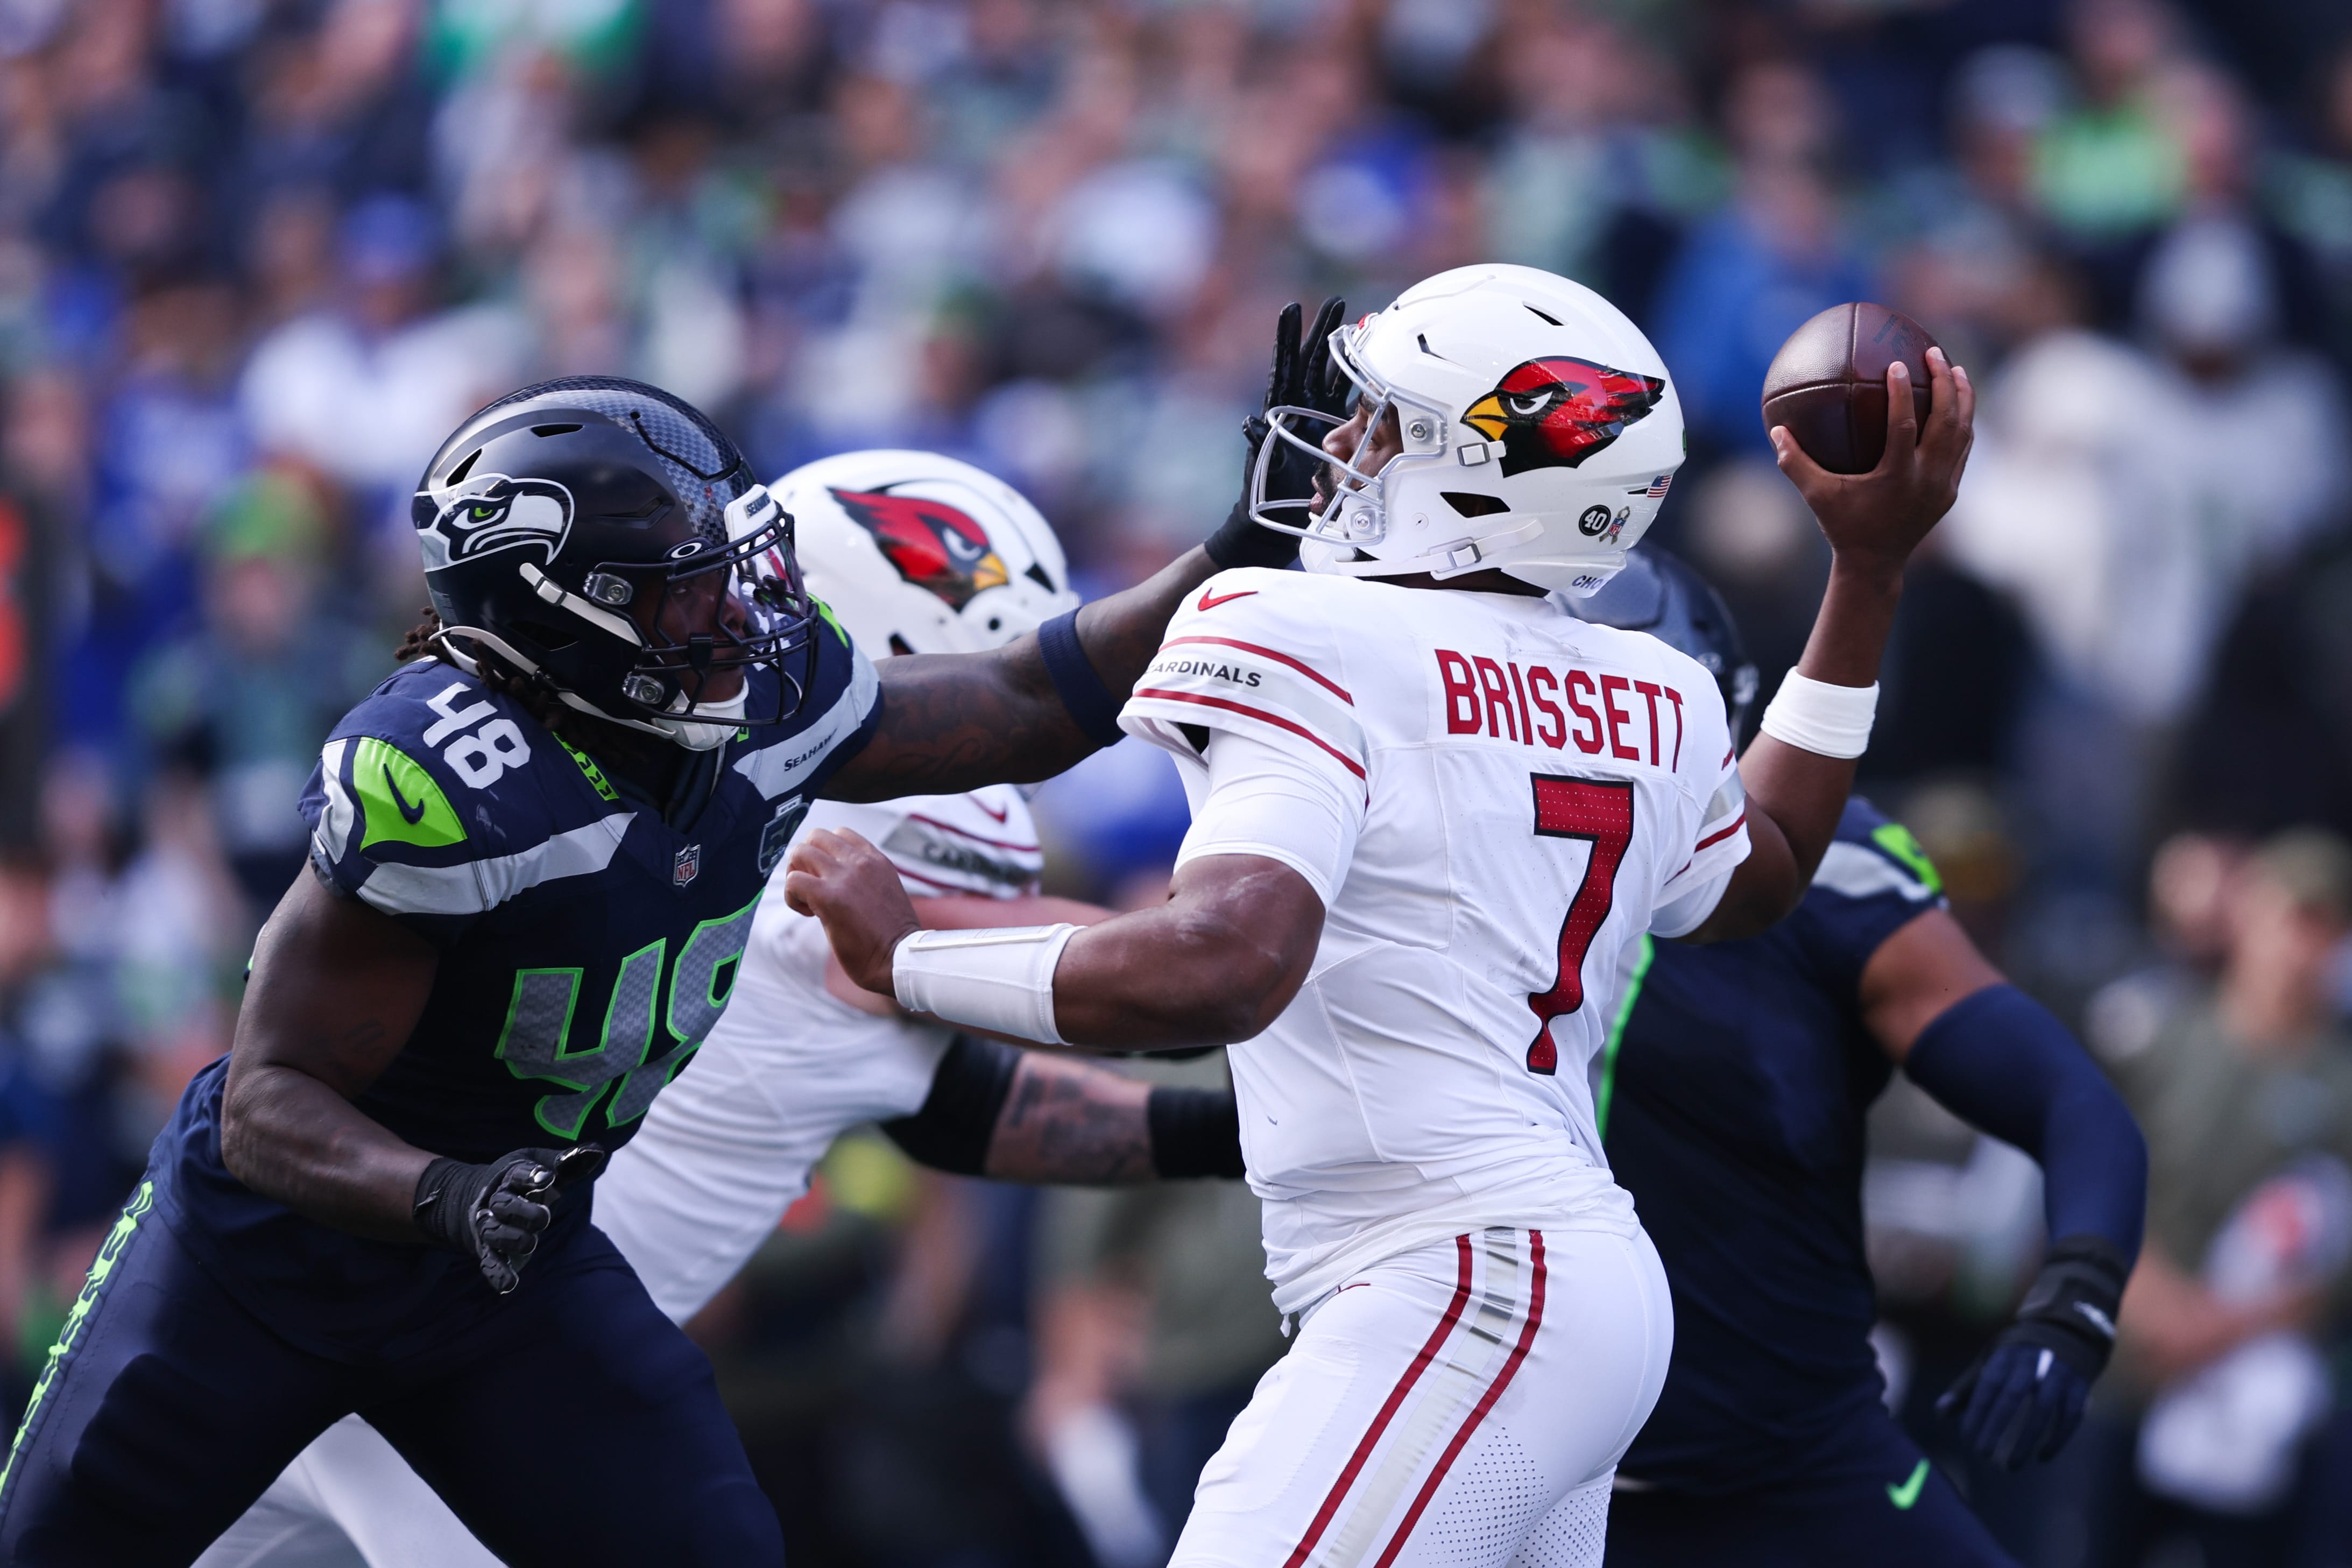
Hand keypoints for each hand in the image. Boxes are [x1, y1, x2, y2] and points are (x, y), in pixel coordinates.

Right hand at [412, 1145, 602, 1293]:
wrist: (476, 1199)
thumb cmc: (521, 1181)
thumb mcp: (541, 1165)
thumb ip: (567, 1162)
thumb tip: (596, 1151)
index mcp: (510, 1177)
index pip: (517, 1175)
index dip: (531, 1176)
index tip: (547, 1178)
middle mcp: (496, 1202)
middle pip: (504, 1205)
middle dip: (523, 1212)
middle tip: (544, 1216)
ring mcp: (491, 1227)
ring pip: (495, 1234)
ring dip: (513, 1239)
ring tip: (530, 1243)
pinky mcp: (490, 1251)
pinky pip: (490, 1263)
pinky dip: (498, 1275)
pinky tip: (509, 1285)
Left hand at [783, 828, 920, 996]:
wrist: (900, 960)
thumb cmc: (893, 939)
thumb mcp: (885, 893)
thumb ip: (863, 880)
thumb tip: (834, 883)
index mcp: (876, 860)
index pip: (840, 834)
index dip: (826, 854)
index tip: (830, 880)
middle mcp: (861, 862)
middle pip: (816, 837)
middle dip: (806, 860)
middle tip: (812, 887)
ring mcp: (844, 876)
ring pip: (800, 852)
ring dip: (796, 876)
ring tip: (808, 900)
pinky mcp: (828, 897)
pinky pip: (793, 881)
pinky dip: (792, 897)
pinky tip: (809, 914)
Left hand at [1204, 295, 1349, 570]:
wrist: (1275, 521)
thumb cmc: (1263, 495)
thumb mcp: (1262, 467)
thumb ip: (1260, 443)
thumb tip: (1249, 423)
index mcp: (1280, 408)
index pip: (1285, 365)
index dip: (1288, 337)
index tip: (1292, 307)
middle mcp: (1300, 408)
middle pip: (1314, 361)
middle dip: (1324, 331)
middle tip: (1336, 302)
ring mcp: (1319, 418)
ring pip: (1335, 376)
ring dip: (1346, 352)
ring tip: (1360, 323)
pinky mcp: (1336, 434)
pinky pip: (1351, 403)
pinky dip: (1362, 383)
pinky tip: (1375, 366)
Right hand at [1770, 346, 1973, 584]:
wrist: (1876, 564)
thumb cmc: (1842, 527)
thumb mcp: (1816, 498)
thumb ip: (1795, 464)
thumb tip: (1776, 430)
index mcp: (1896, 477)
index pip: (1904, 426)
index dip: (1902, 393)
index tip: (1896, 365)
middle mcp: (1926, 479)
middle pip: (1946, 422)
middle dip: (1945, 383)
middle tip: (1934, 353)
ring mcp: (1943, 485)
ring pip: (1962, 432)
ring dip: (1962, 398)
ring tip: (1955, 369)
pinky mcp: (1951, 490)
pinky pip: (1963, 448)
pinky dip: (1962, 422)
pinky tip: (1957, 403)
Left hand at [1936, 1331, 2093, 1468]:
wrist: (2065, 1333)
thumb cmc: (2016, 1356)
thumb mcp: (1990, 1363)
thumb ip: (1967, 1388)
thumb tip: (1940, 1413)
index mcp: (2005, 1356)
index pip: (1987, 1385)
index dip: (1977, 1412)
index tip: (1967, 1439)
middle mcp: (2032, 1363)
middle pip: (2012, 1395)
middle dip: (1996, 1425)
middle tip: (1982, 1453)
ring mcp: (2058, 1374)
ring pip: (2043, 1409)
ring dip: (2027, 1438)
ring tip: (2011, 1466)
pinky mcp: (2080, 1388)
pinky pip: (2070, 1416)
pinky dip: (2057, 1438)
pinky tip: (2042, 1457)